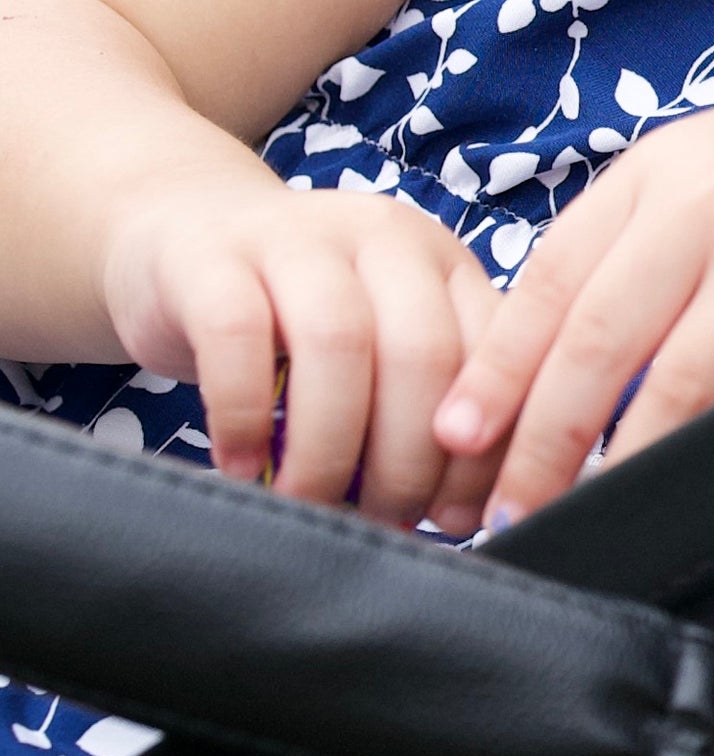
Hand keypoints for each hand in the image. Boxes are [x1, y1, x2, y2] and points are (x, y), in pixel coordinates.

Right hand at [93, 169, 509, 522]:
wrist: (180, 235)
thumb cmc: (293, 322)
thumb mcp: (378, 345)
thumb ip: (426, 406)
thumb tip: (458, 515)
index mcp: (441, 260)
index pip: (491, 352)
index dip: (480, 447)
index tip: (455, 518)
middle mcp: (380, 236)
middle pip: (423, 352)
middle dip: (409, 458)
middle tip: (382, 520)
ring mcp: (294, 236)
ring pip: (338, 341)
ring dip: (330, 446)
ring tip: (312, 502)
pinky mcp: (209, 257)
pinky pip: (236, 335)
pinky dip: (244, 413)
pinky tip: (241, 465)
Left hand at [432, 84, 713, 526]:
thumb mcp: (698, 172)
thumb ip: (618, 246)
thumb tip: (521, 364)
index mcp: (660, 176)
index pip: (554, 282)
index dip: (497, 367)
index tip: (458, 434)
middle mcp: (713, 213)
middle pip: (602, 342)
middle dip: (543, 438)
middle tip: (504, 509)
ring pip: (682, 391)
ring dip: (622, 468)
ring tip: (582, 519)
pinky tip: (689, 496)